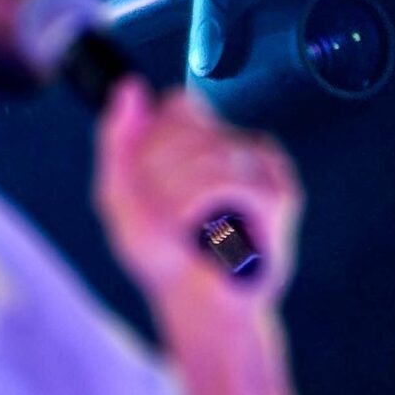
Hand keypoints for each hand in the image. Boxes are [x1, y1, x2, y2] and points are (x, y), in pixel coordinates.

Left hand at [93, 77, 302, 318]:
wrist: (198, 307)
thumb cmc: (166, 258)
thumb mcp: (120, 195)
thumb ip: (117, 140)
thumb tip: (131, 88)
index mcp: (203, 140)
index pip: (178, 106)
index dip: (153, 144)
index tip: (149, 185)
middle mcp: (236, 146)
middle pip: (185, 125)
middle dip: (159, 176)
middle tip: (168, 219)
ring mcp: (261, 167)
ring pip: (205, 152)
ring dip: (177, 198)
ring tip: (187, 230)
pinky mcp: (277, 194)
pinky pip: (227, 179)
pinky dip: (200, 209)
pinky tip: (206, 233)